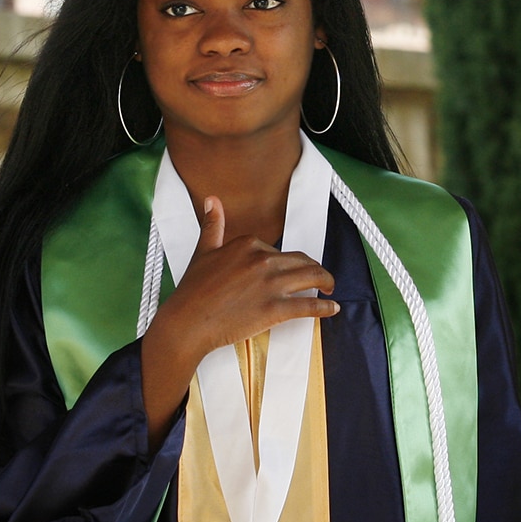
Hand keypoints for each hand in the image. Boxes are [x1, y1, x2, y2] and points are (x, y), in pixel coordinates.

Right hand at [139, 196, 337, 439]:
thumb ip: (212, 225)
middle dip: (315, 270)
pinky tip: (333, 308)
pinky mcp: (275, 310)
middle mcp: (263, 260)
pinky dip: (325, 307)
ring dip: (326, 282)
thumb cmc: (193, 289)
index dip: (289, 261)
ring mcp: (270, 285)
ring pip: (312, 278)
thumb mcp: (203, 251)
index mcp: (248, 244)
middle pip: (302, 262)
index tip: (293, 269)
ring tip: (330, 288)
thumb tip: (211, 199)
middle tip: (321, 279)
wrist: (188, 322)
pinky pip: (309, 306)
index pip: (281, 250)